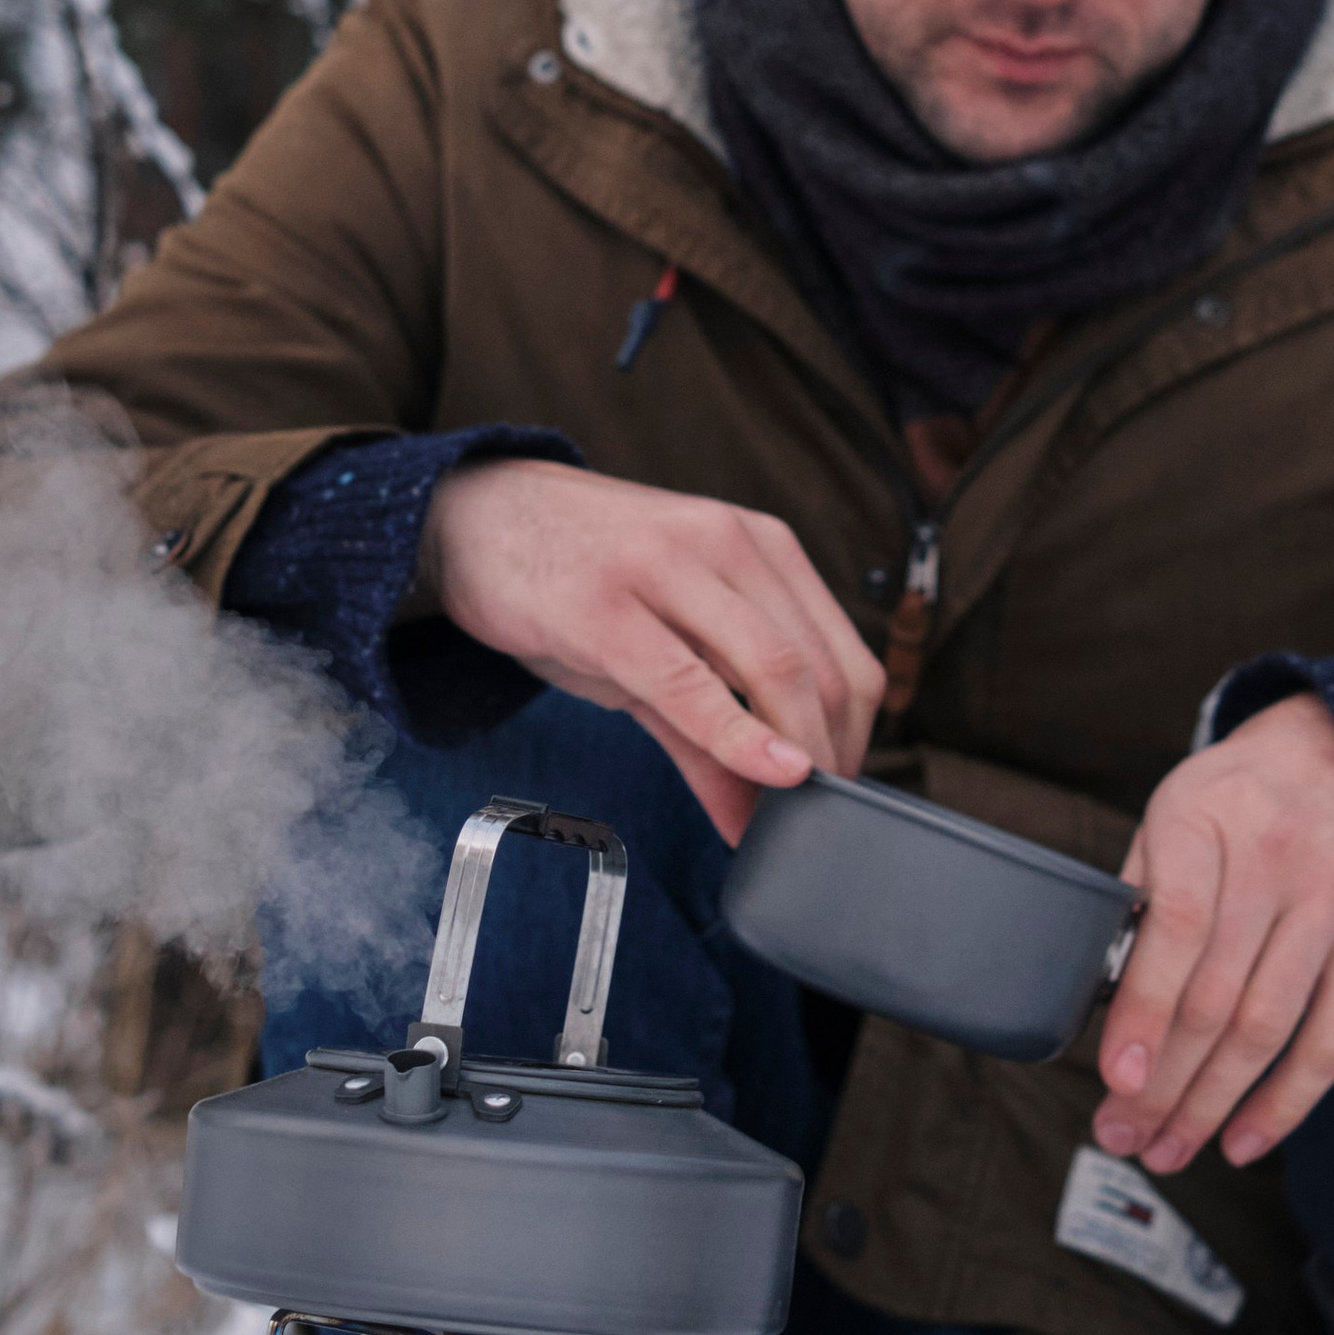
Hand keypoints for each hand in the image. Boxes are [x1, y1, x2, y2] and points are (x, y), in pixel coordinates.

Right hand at [422, 461, 883, 843]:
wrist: (475, 515)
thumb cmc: (577, 580)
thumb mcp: (660, 646)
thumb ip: (711, 729)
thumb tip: (754, 819)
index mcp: (756, 545)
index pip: (845, 652)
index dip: (858, 736)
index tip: (843, 793)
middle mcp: (725, 542)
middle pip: (820, 667)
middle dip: (833, 757)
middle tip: (819, 819)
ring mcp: (666, 566)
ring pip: (773, 666)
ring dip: (794, 756)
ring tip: (786, 817)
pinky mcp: (603, 604)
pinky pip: (689, 682)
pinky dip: (736, 738)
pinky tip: (755, 781)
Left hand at [1093, 696, 1333, 1173]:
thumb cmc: (1229, 802)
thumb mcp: (1166, 818)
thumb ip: (1138, 903)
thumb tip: (1106, 1011)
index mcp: (1206, 817)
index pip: (1178, 929)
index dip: (1145, 1012)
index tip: (1116, 1079)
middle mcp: (1279, 857)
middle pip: (1218, 994)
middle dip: (1165, 1082)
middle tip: (1123, 1136)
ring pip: (1271, 1026)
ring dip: (1213, 1103)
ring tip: (1167, 1149)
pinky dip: (1287, 1101)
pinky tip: (1242, 1139)